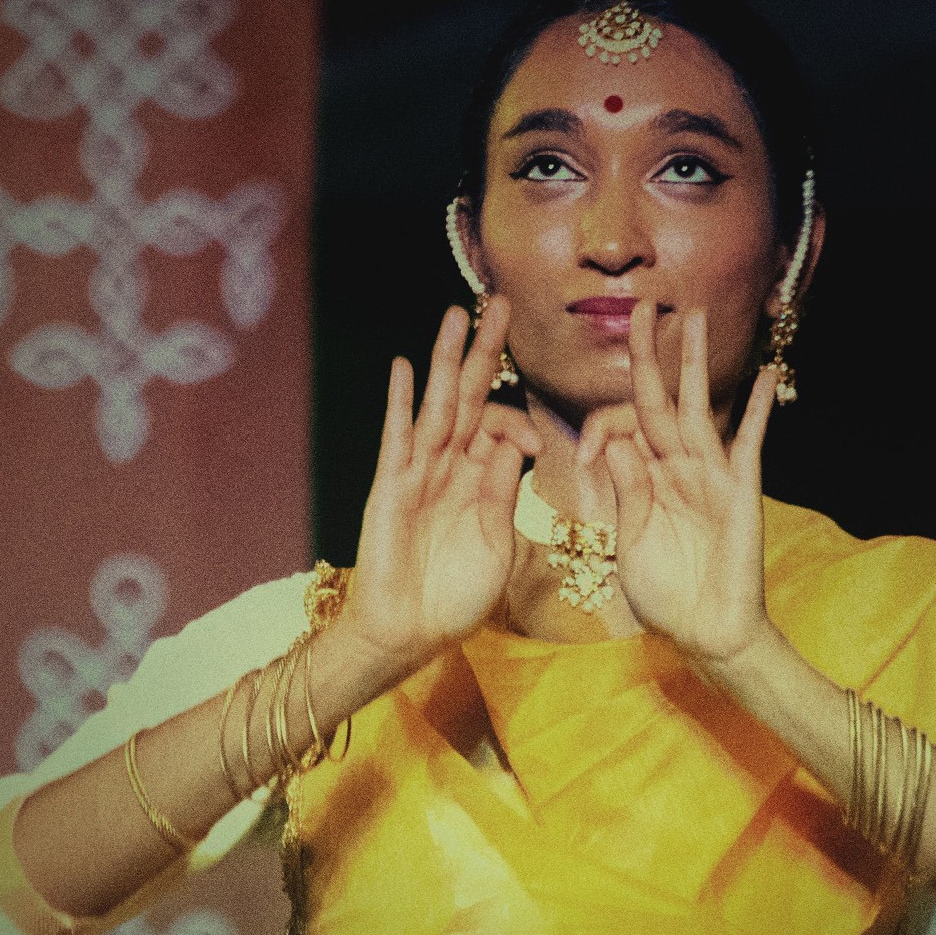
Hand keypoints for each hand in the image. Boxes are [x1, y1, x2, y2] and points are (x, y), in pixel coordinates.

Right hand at [341, 298, 540, 669]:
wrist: (411, 632)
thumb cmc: (457, 594)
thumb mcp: (498, 542)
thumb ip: (504, 494)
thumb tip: (520, 446)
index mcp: (481, 478)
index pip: (503, 428)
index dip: (523, 426)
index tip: (545, 444)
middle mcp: (450, 466)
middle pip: (471, 396)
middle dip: (485, 350)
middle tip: (499, 302)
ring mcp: (418, 472)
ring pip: (437, 404)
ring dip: (447, 359)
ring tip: (457, 314)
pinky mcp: (390, 487)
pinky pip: (397, 439)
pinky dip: (400, 403)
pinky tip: (404, 367)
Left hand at [583, 301, 779, 664]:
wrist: (705, 632)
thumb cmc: (663, 594)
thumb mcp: (628, 542)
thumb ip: (625, 491)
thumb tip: (615, 440)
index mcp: (642, 476)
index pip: (620, 426)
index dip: (599, 427)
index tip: (582, 456)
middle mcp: (675, 466)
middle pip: (659, 397)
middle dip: (649, 352)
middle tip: (643, 306)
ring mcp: (709, 473)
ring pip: (699, 405)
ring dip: (696, 361)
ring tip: (695, 317)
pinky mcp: (741, 488)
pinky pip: (750, 440)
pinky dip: (759, 407)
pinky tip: (768, 373)